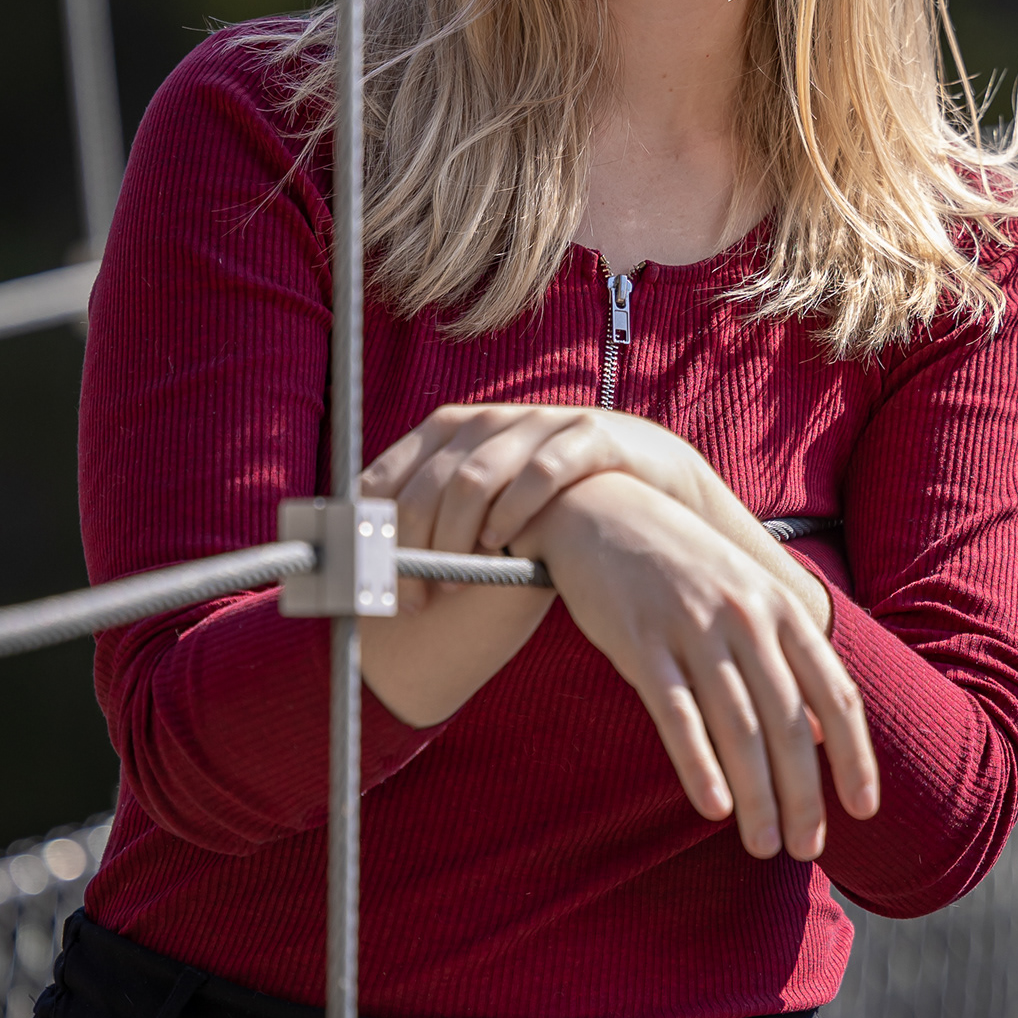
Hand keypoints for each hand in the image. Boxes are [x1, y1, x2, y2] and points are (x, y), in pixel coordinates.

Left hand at [362, 401, 725, 589]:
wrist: (651, 474)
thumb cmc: (555, 498)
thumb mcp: (491, 502)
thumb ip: (443, 520)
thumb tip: (376, 571)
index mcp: (451, 430)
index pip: (389, 473)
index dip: (372, 528)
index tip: (366, 576)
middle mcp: (489, 420)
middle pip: (428, 484)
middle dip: (413, 548)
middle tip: (412, 598)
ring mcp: (538, 422)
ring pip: (476, 478)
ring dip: (457, 538)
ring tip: (453, 583)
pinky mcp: (588, 434)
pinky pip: (542, 472)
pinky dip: (515, 512)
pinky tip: (506, 546)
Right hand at [514, 471, 877, 860]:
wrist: (603, 508)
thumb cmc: (681, 562)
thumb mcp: (747, 594)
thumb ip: (786, 653)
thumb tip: (819, 730)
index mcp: (782, 607)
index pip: (834, 694)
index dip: (854, 757)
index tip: (863, 810)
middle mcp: (748, 617)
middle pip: (789, 723)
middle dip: (804, 795)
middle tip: (807, 849)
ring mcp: (694, 628)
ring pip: (738, 728)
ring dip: (757, 796)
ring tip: (763, 845)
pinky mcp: (641, 643)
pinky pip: (678, 714)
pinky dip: (699, 765)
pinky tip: (713, 808)